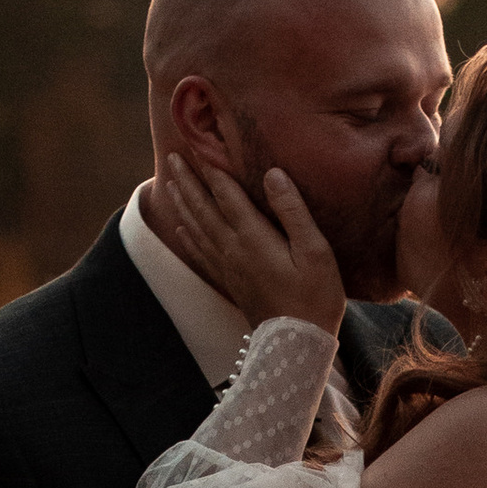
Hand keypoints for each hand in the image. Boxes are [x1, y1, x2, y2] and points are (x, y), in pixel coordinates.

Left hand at [155, 154, 346, 334]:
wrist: (297, 343)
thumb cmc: (315, 296)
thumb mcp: (314, 250)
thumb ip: (292, 210)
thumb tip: (273, 173)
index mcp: (253, 237)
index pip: (226, 194)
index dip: (213, 168)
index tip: (200, 144)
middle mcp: (233, 249)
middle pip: (204, 208)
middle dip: (188, 181)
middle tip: (174, 156)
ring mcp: (228, 267)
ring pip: (197, 228)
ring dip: (183, 203)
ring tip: (170, 182)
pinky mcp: (229, 282)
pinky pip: (200, 254)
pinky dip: (188, 237)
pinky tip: (180, 229)